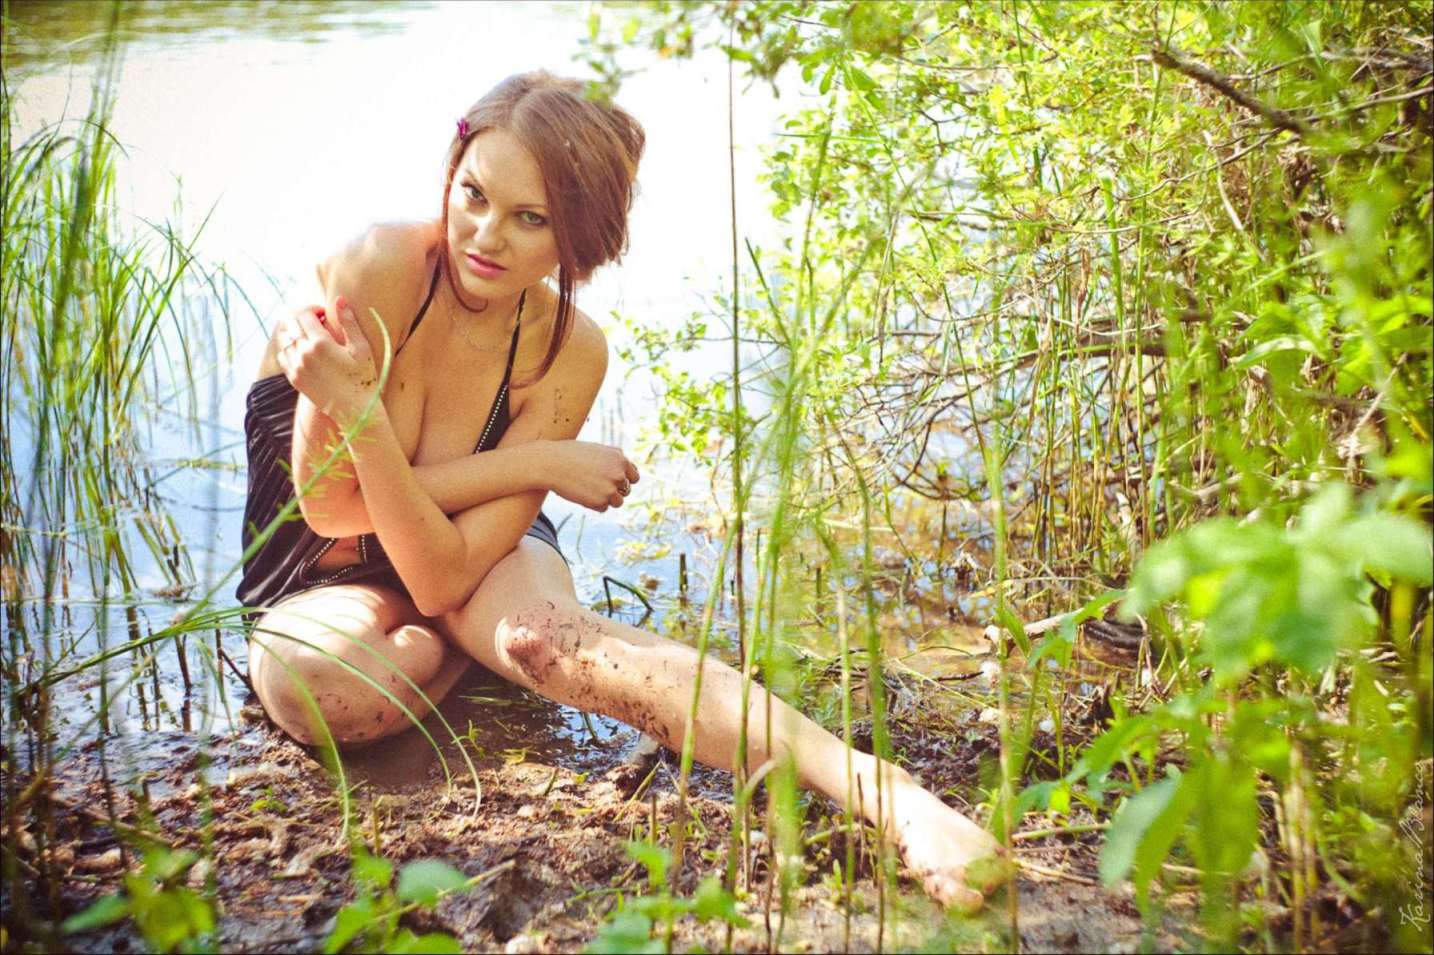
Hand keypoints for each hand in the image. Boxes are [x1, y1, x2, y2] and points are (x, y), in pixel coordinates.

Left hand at [275, 296, 378, 424]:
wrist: (355, 409)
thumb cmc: (362, 377)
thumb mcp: (361, 348)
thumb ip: (349, 322)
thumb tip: (339, 299)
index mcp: (320, 344)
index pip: (305, 314)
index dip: (314, 309)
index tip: (325, 314)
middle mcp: (304, 354)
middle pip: (291, 323)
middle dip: (303, 318)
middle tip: (318, 322)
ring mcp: (296, 367)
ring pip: (284, 338)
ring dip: (294, 331)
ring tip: (310, 335)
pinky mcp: (294, 378)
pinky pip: (282, 355)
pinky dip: (289, 347)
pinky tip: (303, 349)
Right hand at [542, 441, 640, 510]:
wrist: (550, 463)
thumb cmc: (569, 454)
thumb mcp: (595, 450)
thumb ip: (612, 461)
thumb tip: (624, 473)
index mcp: (620, 458)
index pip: (634, 476)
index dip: (624, 480)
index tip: (613, 482)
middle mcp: (620, 473)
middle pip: (626, 490)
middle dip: (614, 490)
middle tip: (596, 486)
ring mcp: (611, 488)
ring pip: (617, 502)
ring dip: (605, 499)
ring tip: (587, 490)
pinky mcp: (601, 501)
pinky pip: (603, 508)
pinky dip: (594, 505)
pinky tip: (581, 494)